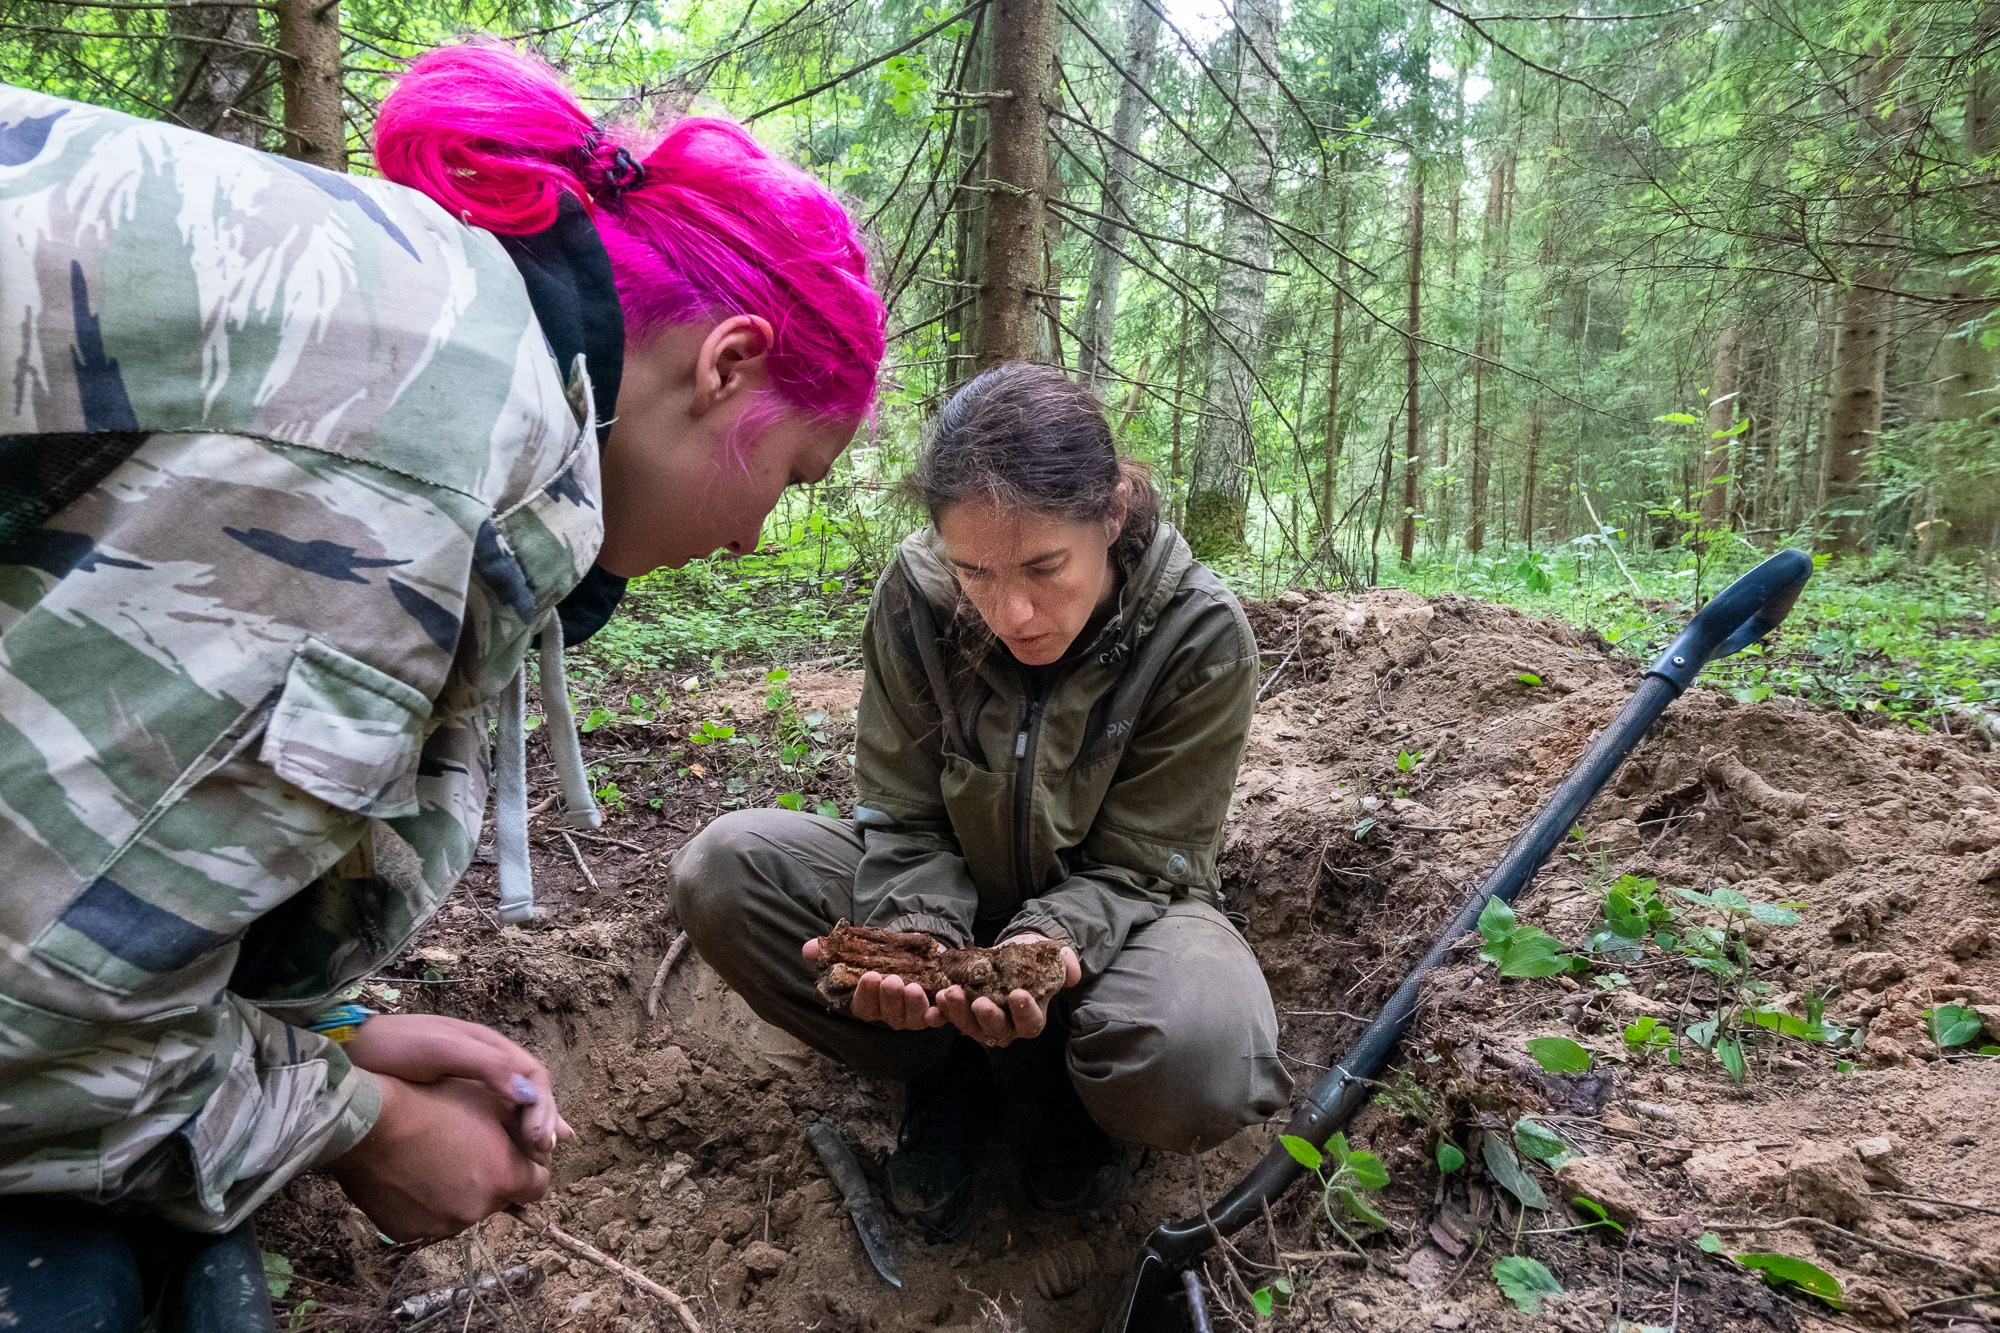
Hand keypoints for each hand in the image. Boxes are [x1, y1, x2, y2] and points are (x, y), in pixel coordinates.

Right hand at [326, 1073, 550, 1241]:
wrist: (370, 1120)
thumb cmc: (432, 1101)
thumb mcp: (491, 1102)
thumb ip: (530, 1123)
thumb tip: (559, 1136)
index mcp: (504, 1178)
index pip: (537, 1185)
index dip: (528, 1165)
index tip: (512, 1149)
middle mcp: (477, 1210)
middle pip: (499, 1198)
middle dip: (491, 1177)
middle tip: (466, 1149)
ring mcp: (442, 1226)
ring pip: (464, 1210)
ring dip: (458, 1191)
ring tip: (435, 1158)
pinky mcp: (410, 1234)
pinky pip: (429, 1221)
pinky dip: (426, 1204)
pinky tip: (413, 1175)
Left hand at [342, 1014, 571, 1163]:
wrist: (348, 1052)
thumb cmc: (394, 1048)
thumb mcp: (440, 1049)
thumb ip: (485, 1065)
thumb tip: (527, 1095)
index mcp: (490, 1048)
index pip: (535, 1078)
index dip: (543, 1108)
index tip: (536, 1139)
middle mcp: (488, 1066)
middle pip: (529, 1096)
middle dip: (541, 1124)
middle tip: (540, 1154)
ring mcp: (470, 1084)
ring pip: (511, 1110)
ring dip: (527, 1133)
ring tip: (537, 1159)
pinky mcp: (449, 1103)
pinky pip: (486, 1121)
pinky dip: (501, 1139)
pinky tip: (503, 1158)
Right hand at [802, 937, 941, 1030]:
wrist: (914, 951)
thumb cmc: (880, 956)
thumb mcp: (855, 950)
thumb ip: (830, 952)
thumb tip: (809, 948)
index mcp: (868, 1003)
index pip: (863, 1006)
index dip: (866, 994)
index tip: (869, 976)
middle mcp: (890, 1013)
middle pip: (889, 1014)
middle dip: (889, 998)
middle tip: (892, 979)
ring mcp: (913, 1014)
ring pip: (913, 1018)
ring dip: (913, 1004)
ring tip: (914, 986)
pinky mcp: (935, 1009)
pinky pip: (938, 1018)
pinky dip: (940, 1012)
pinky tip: (942, 999)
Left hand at [934, 932, 1080, 1048]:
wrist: (1014, 953)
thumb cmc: (1037, 959)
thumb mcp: (1055, 956)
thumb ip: (1066, 963)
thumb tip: (1071, 972)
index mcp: (1031, 1017)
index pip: (1030, 1022)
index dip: (1025, 1012)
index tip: (1018, 994)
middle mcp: (1007, 1027)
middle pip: (997, 1030)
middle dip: (986, 1017)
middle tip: (978, 1001)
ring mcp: (983, 1023)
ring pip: (971, 1027)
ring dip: (959, 1013)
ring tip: (950, 993)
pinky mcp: (964, 1014)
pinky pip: (951, 1018)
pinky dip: (942, 1013)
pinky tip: (935, 1002)